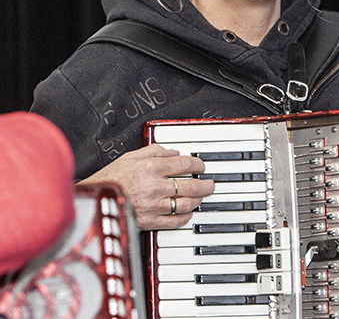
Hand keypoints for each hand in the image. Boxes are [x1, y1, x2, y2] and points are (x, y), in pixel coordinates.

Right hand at [78, 144, 214, 229]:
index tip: (201, 167)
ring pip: (186, 204)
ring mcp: (153, 206)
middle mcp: (153, 187)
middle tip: (210, 184)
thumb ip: (153, 152)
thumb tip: (173, 152)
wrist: (92, 203)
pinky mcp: (149, 222)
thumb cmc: (108, 180)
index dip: (197, 165)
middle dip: (205, 184)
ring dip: (199, 200)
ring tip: (202, 196)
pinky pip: (175, 221)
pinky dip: (186, 216)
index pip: (183, 165)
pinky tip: (188, 212)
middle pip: (190, 185)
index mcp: (149, 168)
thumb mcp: (129, 157)